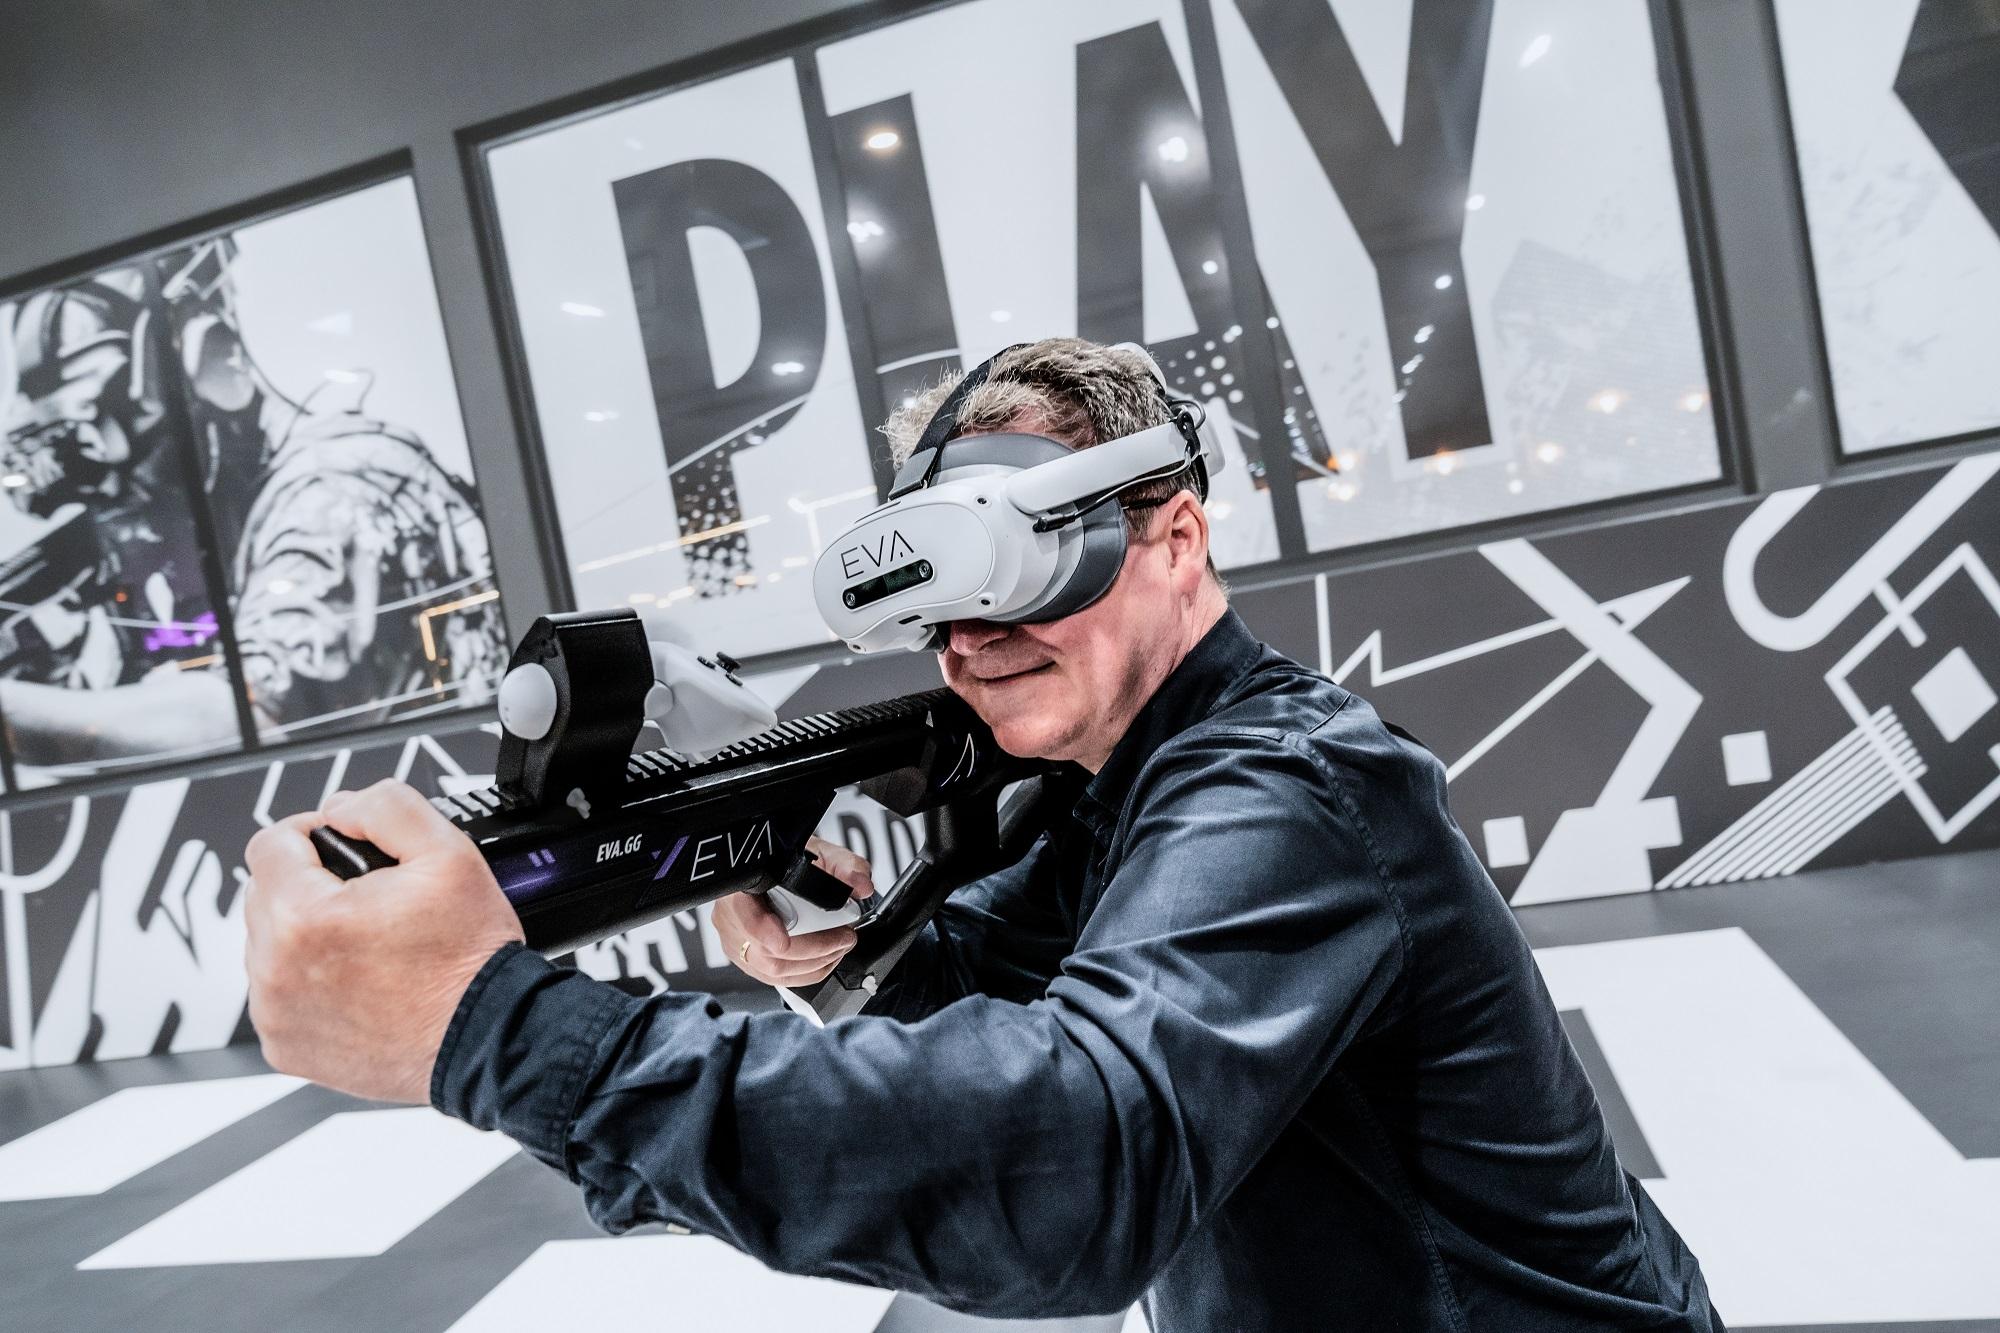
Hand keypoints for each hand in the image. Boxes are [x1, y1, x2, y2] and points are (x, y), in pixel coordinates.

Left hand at [243, 780, 524, 1103]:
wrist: (485, 1037)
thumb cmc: (468, 958)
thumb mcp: (448, 852)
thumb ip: (386, 806)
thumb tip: (341, 807)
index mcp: (303, 918)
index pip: (269, 844)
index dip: (312, 832)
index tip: (344, 845)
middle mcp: (276, 971)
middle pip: (265, 893)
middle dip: (310, 884)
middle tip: (370, 899)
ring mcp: (276, 1014)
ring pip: (268, 943)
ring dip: (306, 933)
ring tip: (367, 942)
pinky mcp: (285, 1045)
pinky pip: (278, 992)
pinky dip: (309, 980)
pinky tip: (358, 979)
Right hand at [712, 835, 873, 987]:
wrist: (779, 867)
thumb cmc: (793, 861)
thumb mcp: (822, 852)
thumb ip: (846, 865)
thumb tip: (861, 886)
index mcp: (742, 885)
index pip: (744, 912)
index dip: (763, 930)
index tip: (783, 941)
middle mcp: (731, 915)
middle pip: (765, 950)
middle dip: (813, 951)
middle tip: (843, 939)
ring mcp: (735, 940)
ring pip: (771, 970)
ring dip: (813, 965)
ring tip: (839, 948)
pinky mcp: (746, 957)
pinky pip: (773, 977)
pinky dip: (805, 973)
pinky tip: (823, 959)